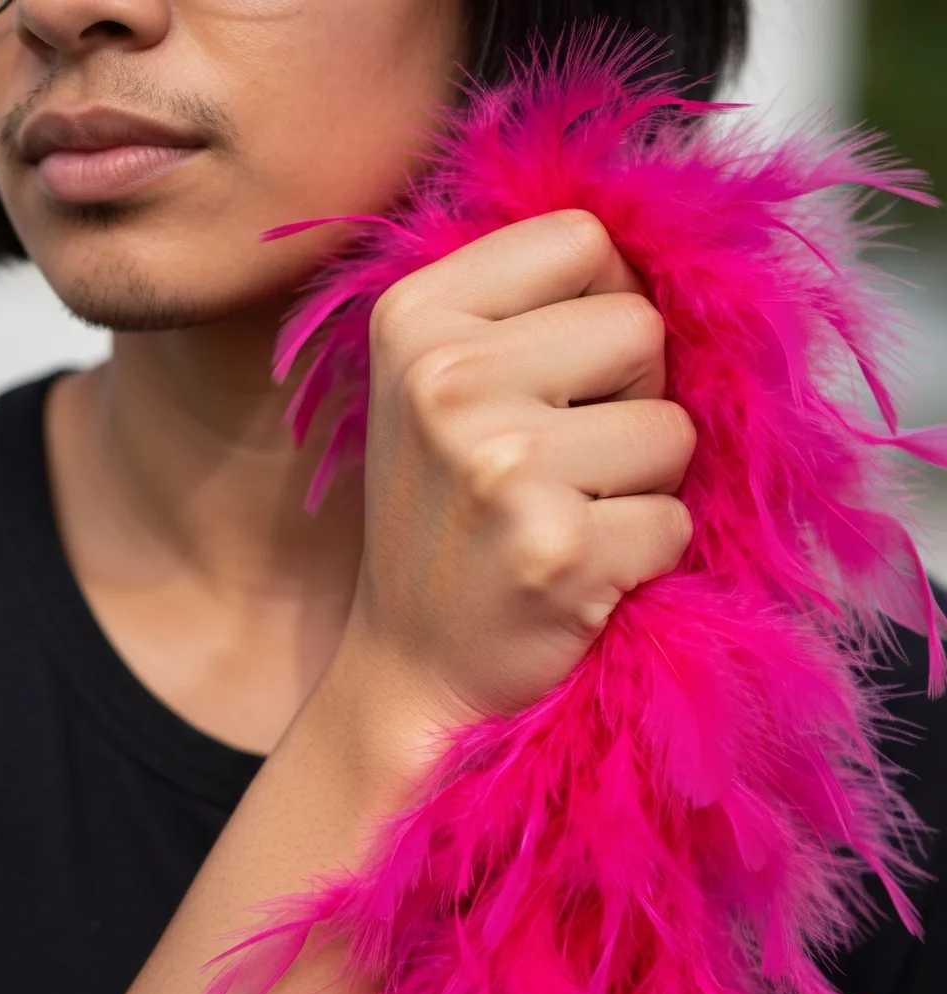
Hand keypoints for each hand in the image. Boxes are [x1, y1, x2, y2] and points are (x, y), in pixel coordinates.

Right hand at [339, 209, 694, 724]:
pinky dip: (645, 550)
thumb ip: (527, 305)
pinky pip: (674, 518)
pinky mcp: (556, 548)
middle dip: (630, 395)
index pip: (583, 238)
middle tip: (562, 459)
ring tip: (565, 515)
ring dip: (642, 480)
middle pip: (640, 325)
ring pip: (673, 427)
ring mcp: (498, 464)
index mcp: (415, 316)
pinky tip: (577, 570)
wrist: (413, 661)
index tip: (559, 374)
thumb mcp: (442, 385)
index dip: (599, 306)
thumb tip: (661, 251)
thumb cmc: (446, 514)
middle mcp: (445, 377)